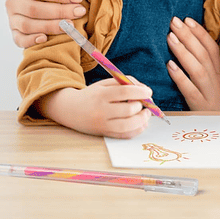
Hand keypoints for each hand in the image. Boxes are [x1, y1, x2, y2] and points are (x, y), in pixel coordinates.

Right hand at [6, 0, 85, 47]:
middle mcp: (11, 2)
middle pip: (34, 9)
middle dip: (60, 11)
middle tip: (80, 12)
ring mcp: (11, 18)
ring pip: (28, 25)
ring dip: (51, 26)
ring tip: (71, 26)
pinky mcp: (14, 32)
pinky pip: (19, 39)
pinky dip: (31, 41)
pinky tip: (46, 39)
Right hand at [37, 78, 152, 137]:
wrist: (70, 109)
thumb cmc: (93, 94)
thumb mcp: (105, 83)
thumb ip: (124, 83)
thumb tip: (144, 89)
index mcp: (101, 95)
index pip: (125, 93)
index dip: (140, 91)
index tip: (148, 91)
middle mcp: (101, 111)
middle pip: (128, 111)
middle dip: (142, 105)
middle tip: (146, 102)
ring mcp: (102, 125)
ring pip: (128, 126)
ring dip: (142, 119)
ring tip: (146, 113)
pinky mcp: (104, 134)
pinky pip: (124, 136)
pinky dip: (136, 130)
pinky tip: (142, 123)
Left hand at [166, 17, 219, 110]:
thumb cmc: (216, 107)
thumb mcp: (214, 86)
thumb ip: (204, 69)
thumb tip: (188, 49)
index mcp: (218, 74)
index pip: (211, 48)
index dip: (200, 33)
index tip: (187, 19)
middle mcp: (215, 81)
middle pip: (203, 54)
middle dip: (188, 36)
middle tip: (174, 21)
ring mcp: (209, 93)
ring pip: (198, 69)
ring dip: (183, 51)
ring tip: (170, 37)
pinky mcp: (201, 107)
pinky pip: (190, 90)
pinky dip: (181, 77)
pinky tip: (169, 66)